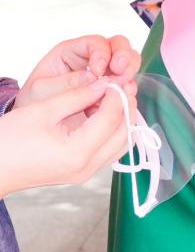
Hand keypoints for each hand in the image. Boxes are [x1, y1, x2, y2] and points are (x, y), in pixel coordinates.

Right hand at [0, 79, 131, 197]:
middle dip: (126, 107)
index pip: (112, 119)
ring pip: (121, 144)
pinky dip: (113, 131)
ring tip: (113, 97)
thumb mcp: (42, 110)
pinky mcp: (81, 172)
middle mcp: (86, 167)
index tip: (117, 78)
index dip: (118, 96)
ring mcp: (85, 173)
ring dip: (122, 120)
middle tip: (121, 85)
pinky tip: (103, 113)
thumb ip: (77, 96)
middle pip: (124, 133)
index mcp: (77, 152)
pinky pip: (109, 150)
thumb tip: (104, 83)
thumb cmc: (8, 141)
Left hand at [16, 35, 140, 111]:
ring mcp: (105, 73)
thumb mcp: (42, 91)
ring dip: (130, 71)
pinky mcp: (112, 88)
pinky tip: (119, 99)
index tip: (98, 71)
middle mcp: (92, 58)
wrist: (38, 123)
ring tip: (124, 85)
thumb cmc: (36, 101)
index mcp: (71, 52)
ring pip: (129, 61)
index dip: (101, 54)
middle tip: (121, 72)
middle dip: (124, 57)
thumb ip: (67, 83)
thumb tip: (94, 78)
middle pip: (118, 45)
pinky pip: (128, 83)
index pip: (94, 42)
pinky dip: (127, 90)